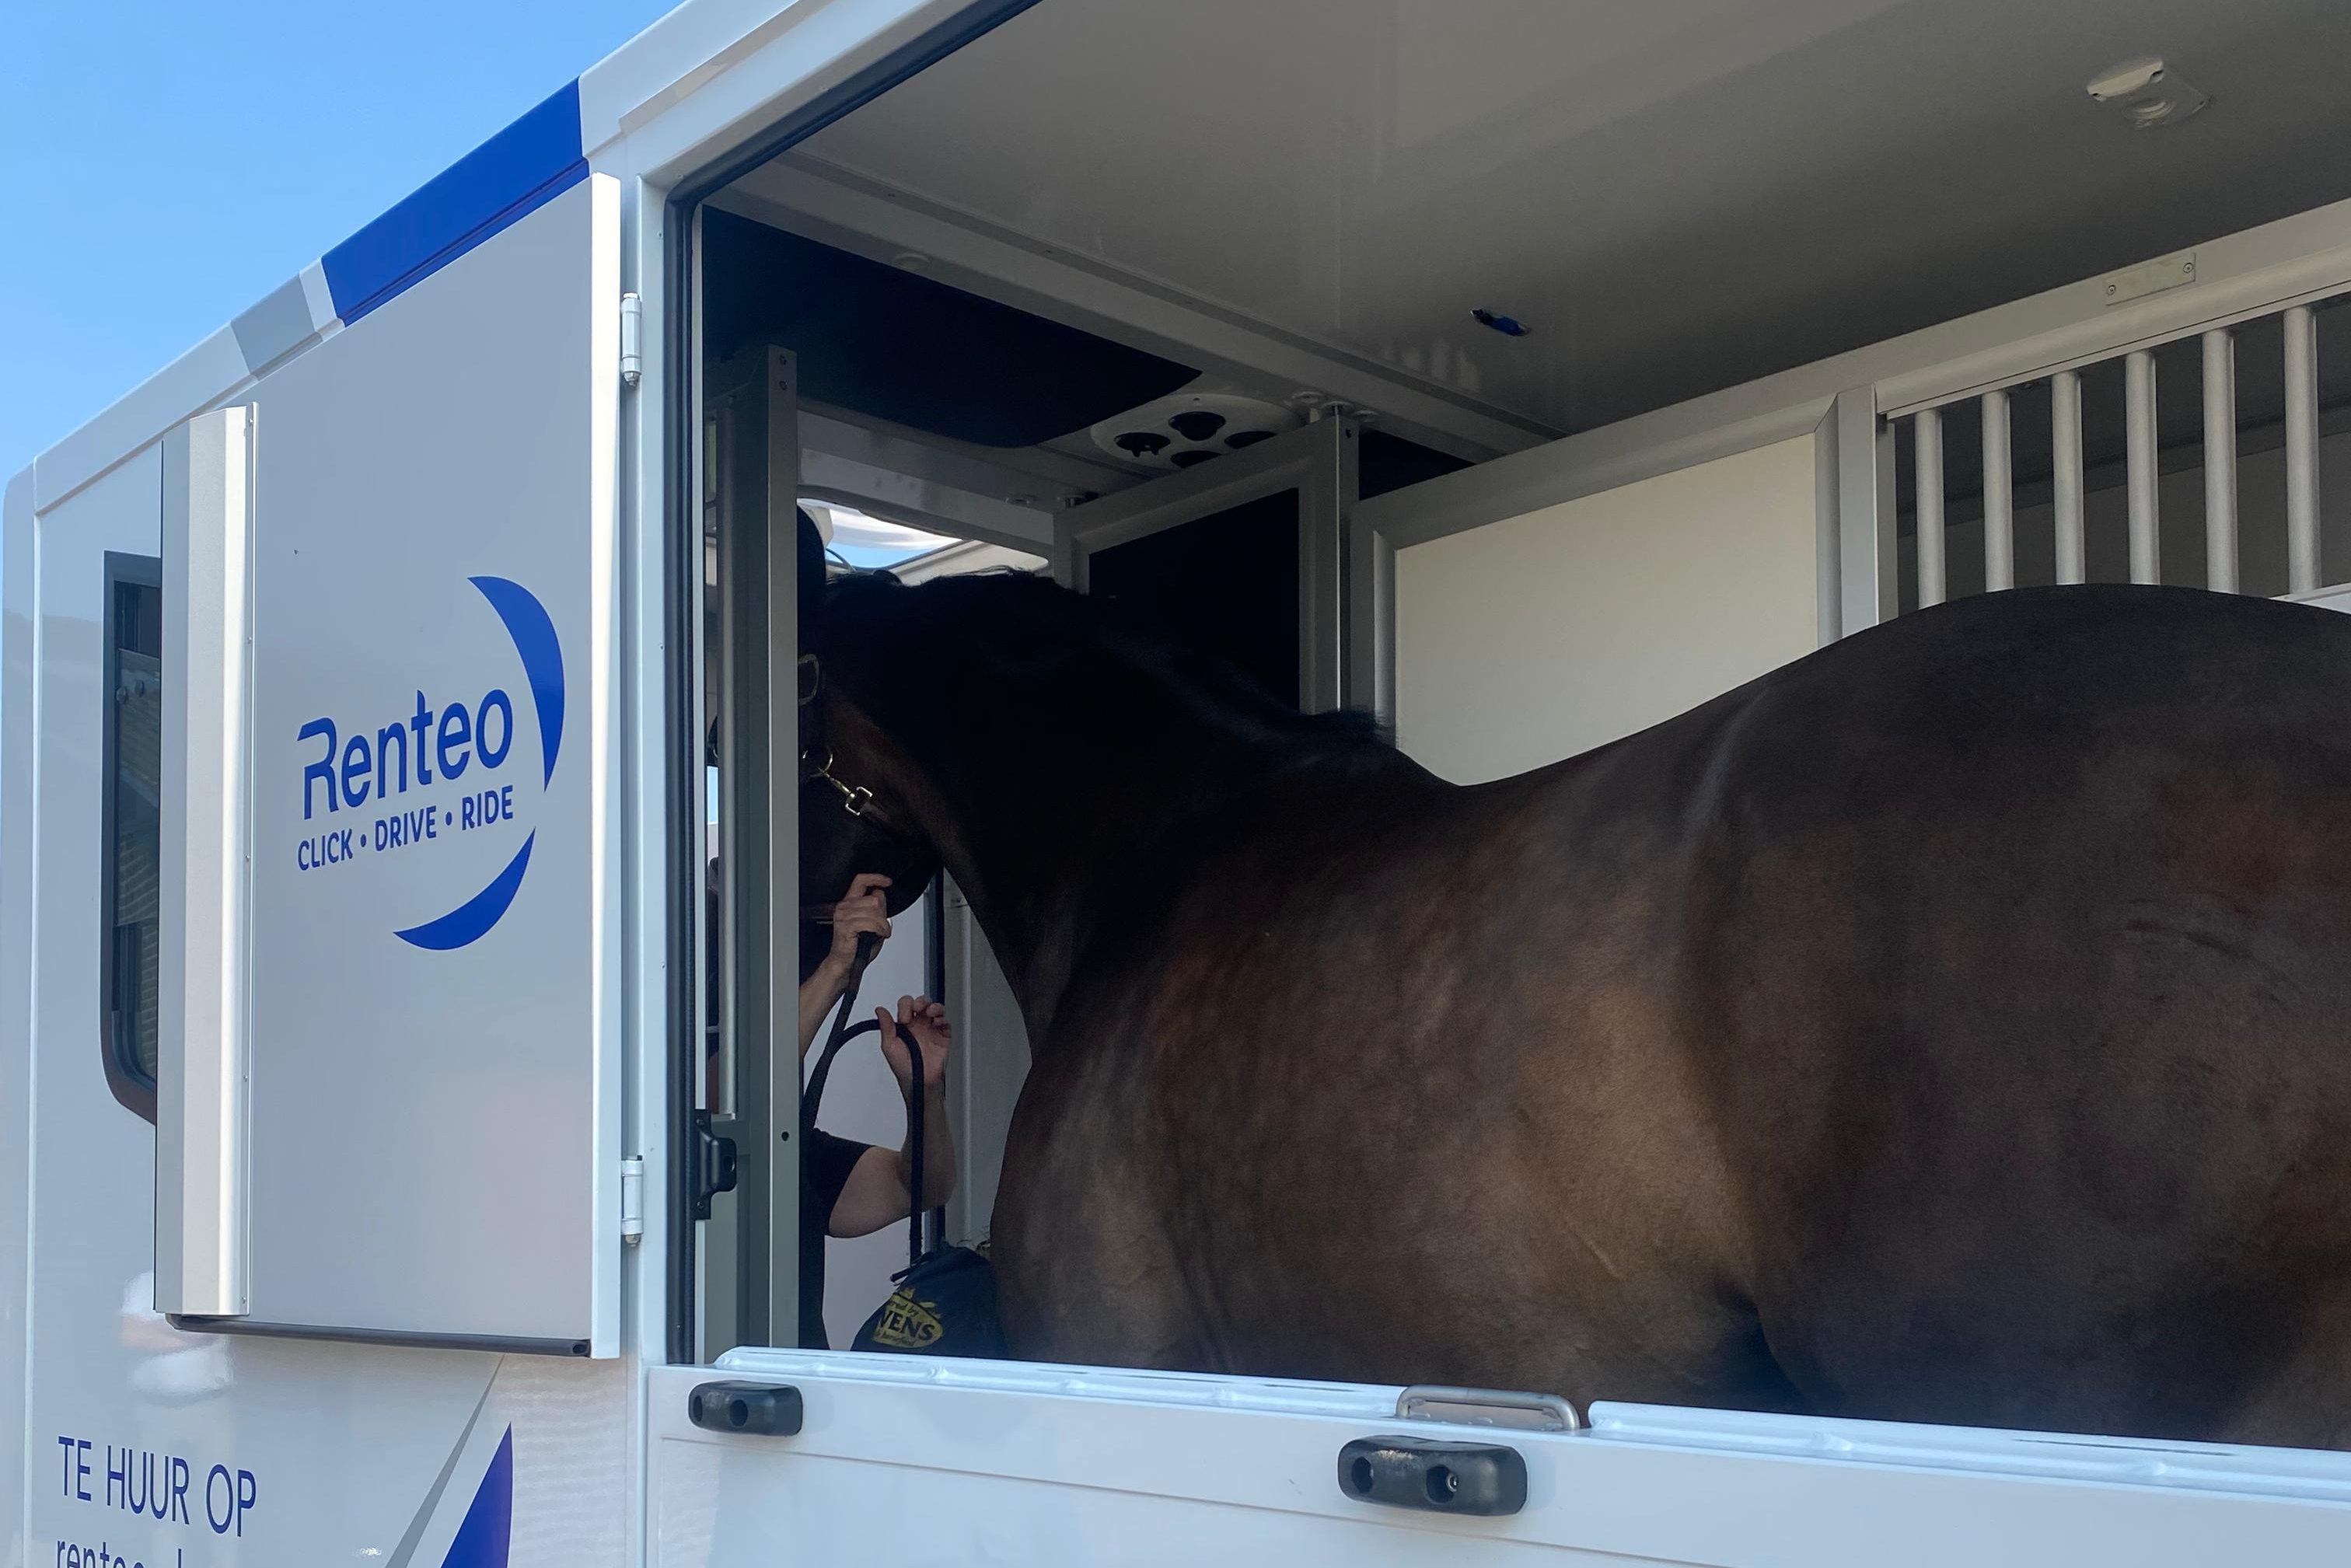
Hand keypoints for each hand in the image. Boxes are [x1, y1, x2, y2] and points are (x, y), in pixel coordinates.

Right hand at [819, 873, 891, 988]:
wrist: (845, 964)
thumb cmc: (856, 947)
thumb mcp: (870, 923)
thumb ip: (876, 909)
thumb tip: (881, 895)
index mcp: (848, 903)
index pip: (860, 881)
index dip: (876, 878)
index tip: (887, 881)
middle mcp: (844, 907)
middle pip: (874, 899)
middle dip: (884, 914)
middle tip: (883, 926)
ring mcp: (843, 916)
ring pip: (875, 911)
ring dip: (884, 924)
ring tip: (882, 932)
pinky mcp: (846, 926)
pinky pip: (872, 923)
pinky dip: (880, 929)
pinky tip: (880, 935)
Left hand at [878, 994, 950, 1092]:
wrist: (919, 1081)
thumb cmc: (904, 1067)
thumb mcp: (890, 1046)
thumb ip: (885, 1027)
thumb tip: (879, 1010)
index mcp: (905, 1025)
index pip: (906, 1005)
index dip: (905, 1007)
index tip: (904, 1018)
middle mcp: (918, 1025)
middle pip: (922, 1003)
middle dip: (921, 1002)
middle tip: (918, 1009)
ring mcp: (931, 1029)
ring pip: (935, 1009)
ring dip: (933, 1007)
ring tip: (930, 1012)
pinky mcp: (943, 1036)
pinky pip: (946, 1022)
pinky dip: (943, 1019)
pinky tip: (937, 1023)